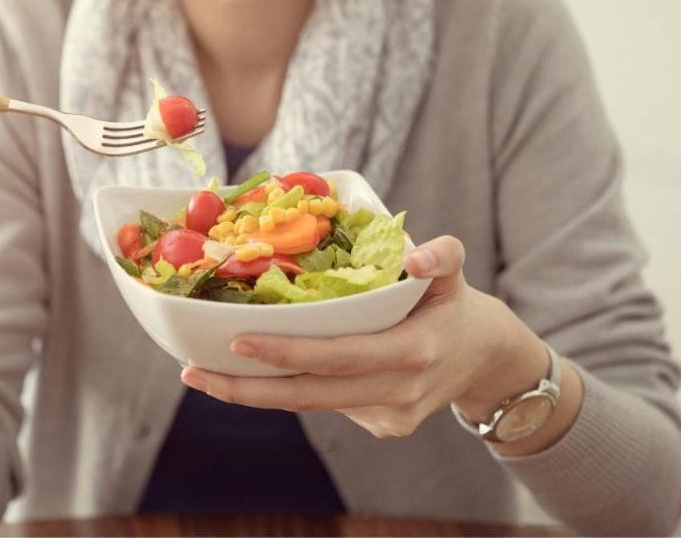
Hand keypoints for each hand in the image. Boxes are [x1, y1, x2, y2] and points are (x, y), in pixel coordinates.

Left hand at [181, 235, 555, 441]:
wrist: (486, 360)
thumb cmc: (455, 307)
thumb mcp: (456, 272)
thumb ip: (443, 256)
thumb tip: (416, 255)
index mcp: (412, 353)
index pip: (337, 356)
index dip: (286, 353)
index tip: (238, 342)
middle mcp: (396, 392)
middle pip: (308, 396)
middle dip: (246, 388)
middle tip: (193, 371)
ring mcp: (388, 416)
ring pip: (310, 404)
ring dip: (256, 392)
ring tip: (205, 373)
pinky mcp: (381, 426)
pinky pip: (325, 403)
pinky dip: (291, 387)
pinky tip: (260, 371)